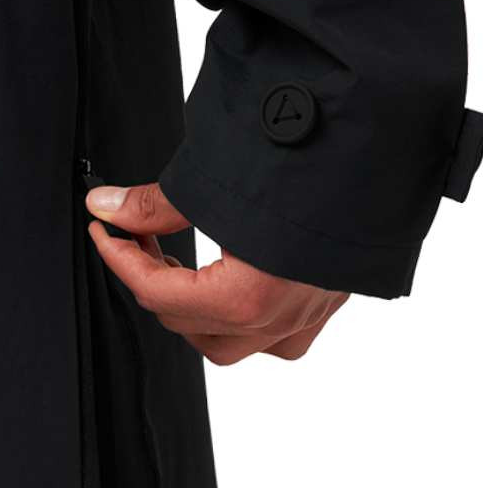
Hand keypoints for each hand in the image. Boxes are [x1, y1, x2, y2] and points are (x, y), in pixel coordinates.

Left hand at [85, 182, 348, 365]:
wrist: (383, 142)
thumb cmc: (309, 158)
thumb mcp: (216, 180)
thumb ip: (155, 204)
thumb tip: (106, 205)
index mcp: (248, 297)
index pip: (157, 293)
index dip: (119, 258)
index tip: (104, 230)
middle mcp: (278, 318)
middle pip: (184, 323)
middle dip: (151, 281)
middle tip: (138, 237)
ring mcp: (307, 316)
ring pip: (228, 346)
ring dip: (192, 313)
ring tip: (177, 265)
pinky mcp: (327, 302)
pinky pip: (276, 339)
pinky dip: (242, 323)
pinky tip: (230, 286)